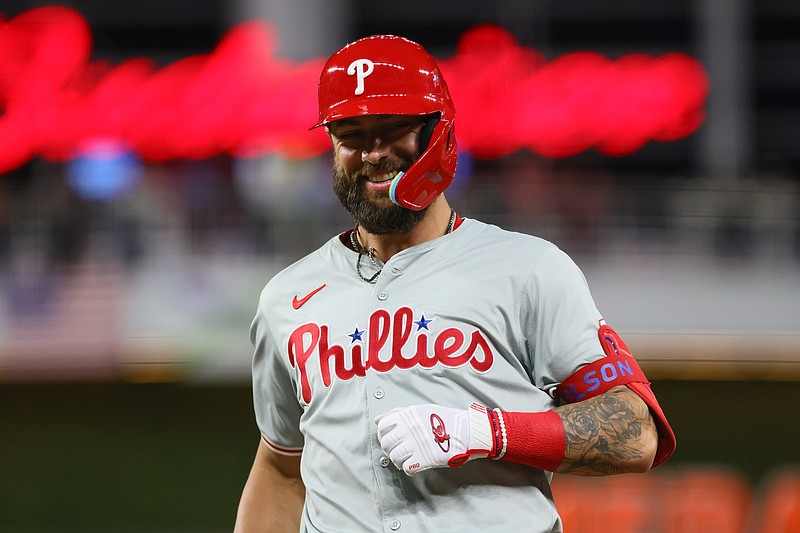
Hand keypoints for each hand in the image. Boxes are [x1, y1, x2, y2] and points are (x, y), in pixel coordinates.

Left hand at [374, 402, 494, 475]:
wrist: (466, 430)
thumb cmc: (444, 419)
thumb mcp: (419, 410)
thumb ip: (397, 413)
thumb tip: (378, 419)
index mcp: (407, 416)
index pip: (382, 427)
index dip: (383, 434)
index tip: (389, 438)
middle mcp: (409, 429)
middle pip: (385, 444)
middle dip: (389, 449)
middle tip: (398, 450)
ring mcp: (416, 445)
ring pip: (394, 457)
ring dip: (398, 460)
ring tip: (406, 458)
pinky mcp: (425, 459)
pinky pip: (407, 468)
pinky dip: (408, 468)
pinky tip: (415, 463)